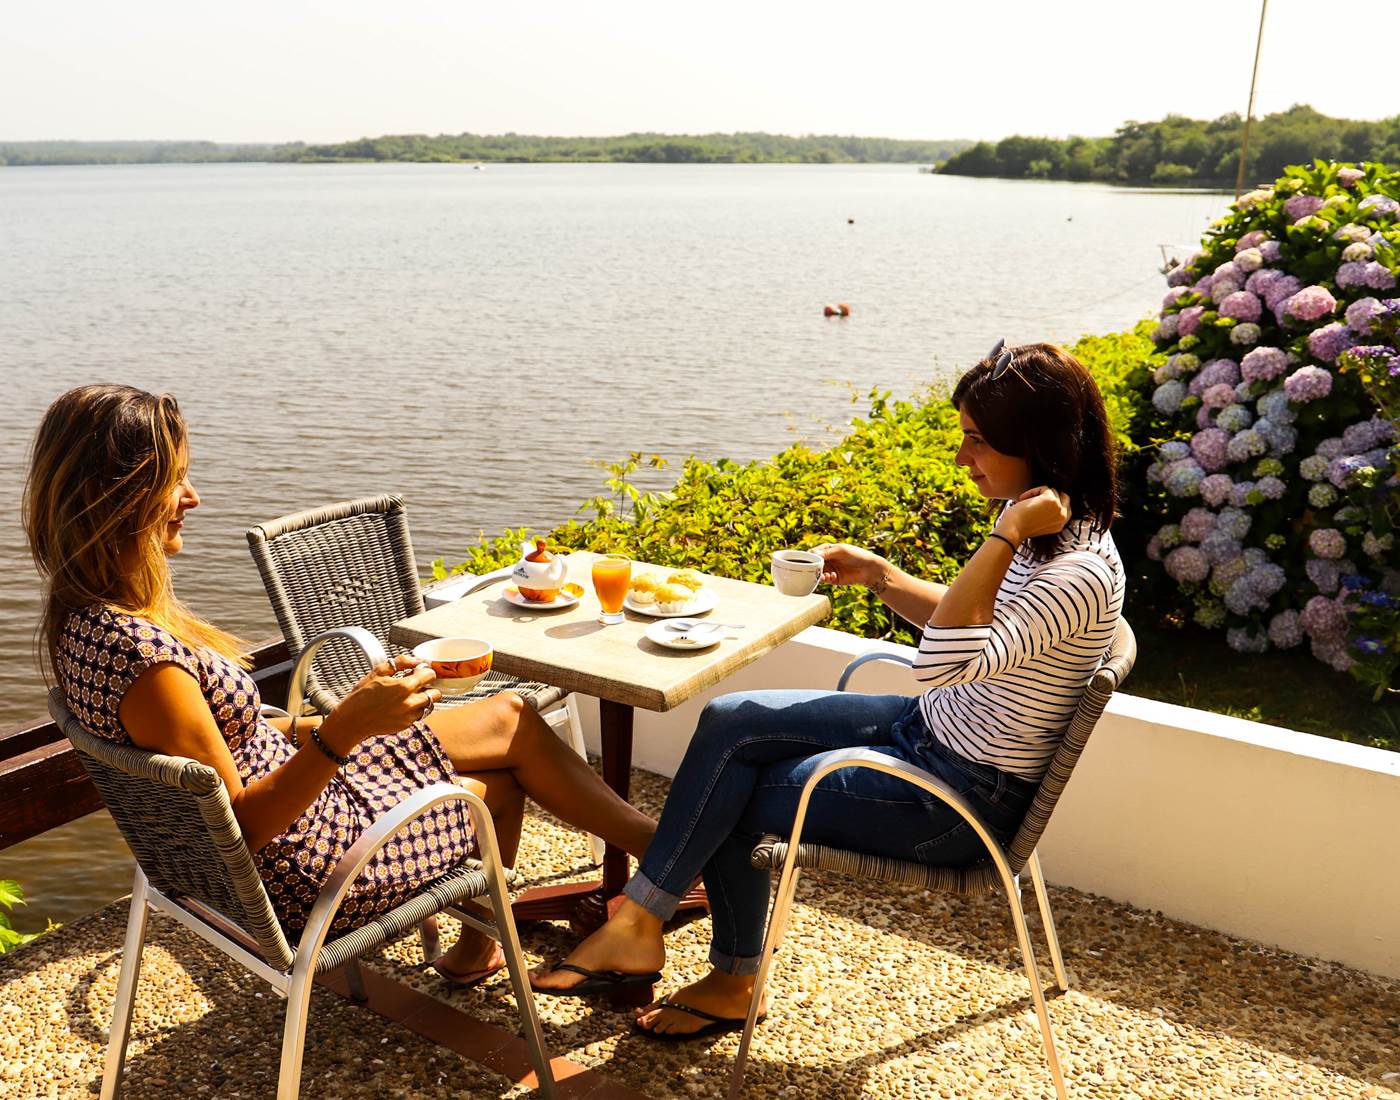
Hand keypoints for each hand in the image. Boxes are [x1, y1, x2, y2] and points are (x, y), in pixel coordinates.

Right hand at [318, 655, 441, 752]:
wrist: (352, 720)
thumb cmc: (362, 695)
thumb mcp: (378, 672)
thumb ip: (401, 663)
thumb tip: (416, 660)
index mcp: (404, 687)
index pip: (430, 675)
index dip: (425, 671)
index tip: (419, 671)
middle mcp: (410, 703)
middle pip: (436, 693)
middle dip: (429, 687)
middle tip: (417, 684)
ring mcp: (409, 716)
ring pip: (429, 705)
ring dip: (423, 699)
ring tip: (409, 696)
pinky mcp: (406, 725)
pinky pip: (419, 715)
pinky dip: (414, 710)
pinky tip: (401, 706)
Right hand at [810, 542, 885, 587]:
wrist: (869, 569)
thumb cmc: (856, 555)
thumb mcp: (840, 551)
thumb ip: (826, 553)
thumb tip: (811, 554)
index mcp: (826, 549)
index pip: (812, 553)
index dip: (808, 557)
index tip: (807, 561)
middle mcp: (826, 560)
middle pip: (812, 564)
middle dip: (812, 567)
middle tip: (813, 569)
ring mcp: (829, 569)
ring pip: (816, 573)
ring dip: (818, 574)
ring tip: (824, 574)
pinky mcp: (833, 579)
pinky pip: (823, 580)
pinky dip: (824, 579)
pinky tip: (831, 576)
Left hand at [995, 487, 1071, 544]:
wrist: (1013, 530)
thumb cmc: (1019, 527)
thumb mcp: (1039, 523)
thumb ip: (1048, 514)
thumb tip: (1047, 497)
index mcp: (1060, 525)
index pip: (1067, 508)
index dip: (1055, 502)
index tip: (1043, 500)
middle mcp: (1063, 518)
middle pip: (1064, 497)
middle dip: (1050, 495)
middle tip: (1037, 497)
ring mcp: (1059, 508)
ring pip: (1052, 491)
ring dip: (1037, 494)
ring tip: (1025, 503)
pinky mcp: (1052, 500)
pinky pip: (1044, 488)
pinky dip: (1031, 492)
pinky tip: (1022, 500)